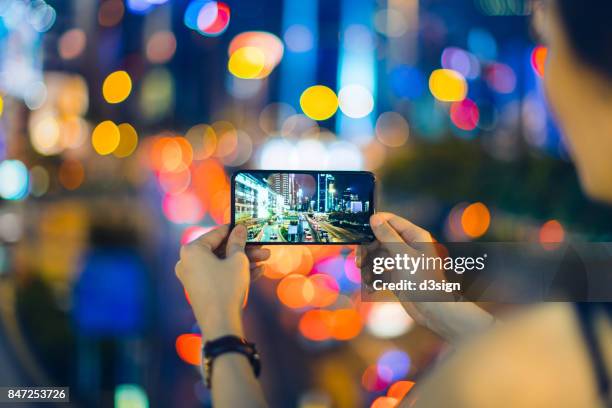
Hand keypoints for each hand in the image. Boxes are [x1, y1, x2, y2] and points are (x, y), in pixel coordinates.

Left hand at [175, 224, 269, 339]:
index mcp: (192, 250)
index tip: (248, 226)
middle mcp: (187, 262)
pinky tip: (258, 271)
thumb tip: (239, 229)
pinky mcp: (200, 289)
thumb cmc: (227, 288)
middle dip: (244, 249)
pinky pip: (218, 275)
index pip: (216, 233)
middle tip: (262, 246)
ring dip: (244, 261)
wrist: (220, 324)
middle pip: (220, 249)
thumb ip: (238, 242)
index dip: (235, 230)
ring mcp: (193, 276)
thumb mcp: (237, 261)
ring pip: (222, 263)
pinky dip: (235, 272)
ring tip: (265, 259)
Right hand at [358, 212, 436, 325]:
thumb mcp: (403, 255)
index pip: (391, 221)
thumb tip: (375, 218)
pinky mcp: (397, 276)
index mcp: (415, 236)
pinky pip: (380, 271)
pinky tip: (371, 286)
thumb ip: (388, 236)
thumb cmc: (422, 281)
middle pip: (380, 239)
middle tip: (359, 262)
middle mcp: (408, 246)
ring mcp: (402, 262)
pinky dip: (374, 277)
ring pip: (378, 256)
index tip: (360, 230)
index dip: (375, 223)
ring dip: (369, 266)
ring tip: (366, 278)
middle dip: (368, 250)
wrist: (431, 310)